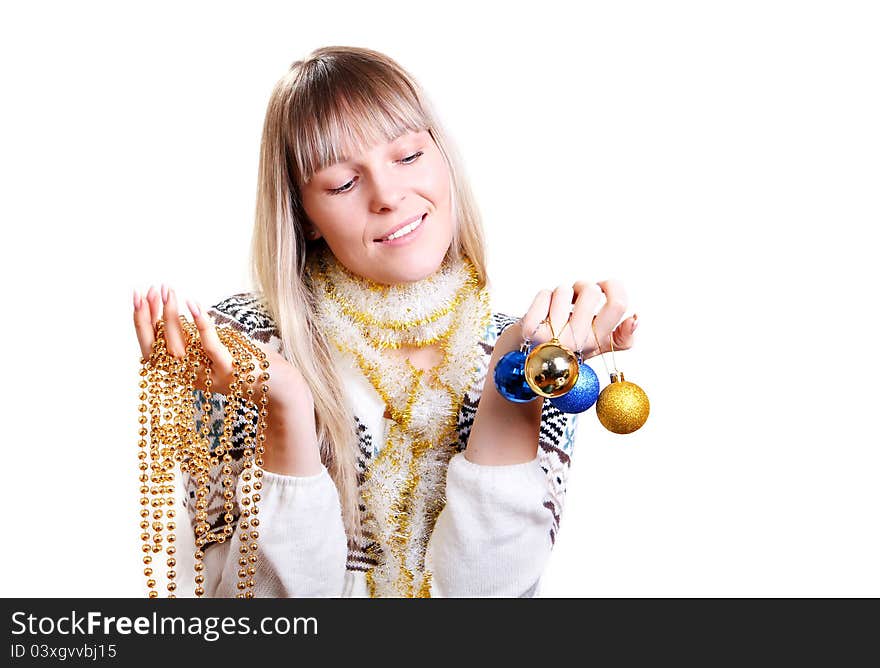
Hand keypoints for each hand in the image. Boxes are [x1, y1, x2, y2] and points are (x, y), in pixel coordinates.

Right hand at [132, 284, 321, 475]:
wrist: (279, 384)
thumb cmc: (245, 361)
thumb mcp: (212, 348)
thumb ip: (193, 337)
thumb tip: (173, 310)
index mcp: (184, 373)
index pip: (151, 351)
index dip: (140, 325)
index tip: (136, 297)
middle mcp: (192, 378)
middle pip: (159, 351)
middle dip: (149, 319)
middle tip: (147, 291)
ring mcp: (211, 376)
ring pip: (181, 349)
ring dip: (171, 318)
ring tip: (169, 292)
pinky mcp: (231, 371)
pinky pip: (212, 348)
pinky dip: (201, 326)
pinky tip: (194, 305)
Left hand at [519, 280, 637, 359]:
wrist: (530, 360)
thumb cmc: (567, 346)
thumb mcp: (597, 344)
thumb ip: (621, 336)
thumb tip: (636, 318)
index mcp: (599, 343)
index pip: (618, 306)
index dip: (614, 287)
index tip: (605, 285)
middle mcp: (578, 343)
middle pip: (591, 291)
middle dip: (583, 287)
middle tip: (576, 298)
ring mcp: (554, 338)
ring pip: (564, 290)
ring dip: (560, 294)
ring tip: (557, 311)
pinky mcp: (531, 330)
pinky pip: (544, 294)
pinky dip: (544, 297)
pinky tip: (543, 313)